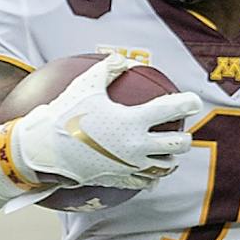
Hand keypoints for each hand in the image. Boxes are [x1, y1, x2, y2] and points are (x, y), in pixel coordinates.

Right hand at [14, 53, 203, 190]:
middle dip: (184, 137)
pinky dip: (153, 175)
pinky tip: (151, 170)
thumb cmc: (65, 115)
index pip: (172, 110)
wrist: (46, 150)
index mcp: (133, 121)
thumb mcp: (86, 86)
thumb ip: (107, 69)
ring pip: (167, 166)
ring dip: (171, 158)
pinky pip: (148, 181)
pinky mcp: (122, 179)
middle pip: (178, 145)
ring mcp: (132, 166)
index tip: (193, 101)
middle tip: (181, 131)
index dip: (188, 103)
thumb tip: (122, 58)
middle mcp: (138, 145)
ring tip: (168, 150)